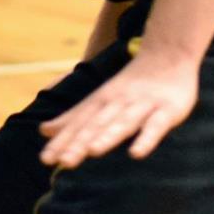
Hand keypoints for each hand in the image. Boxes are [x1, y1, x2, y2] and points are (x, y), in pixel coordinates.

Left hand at [39, 47, 197, 167]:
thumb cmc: (133, 83)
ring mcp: (144, 105)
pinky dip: (147, 139)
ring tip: (93, 151)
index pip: (80, 123)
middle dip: (80, 142)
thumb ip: (74, 116)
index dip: (63, 140)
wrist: (170, 51)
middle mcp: (120, 102)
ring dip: (108, 136)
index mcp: (103, 100)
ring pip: (124, 122)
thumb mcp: (101, 96)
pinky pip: (156, 126)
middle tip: (64, 162)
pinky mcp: (168, 109)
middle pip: (98, 124)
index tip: (46, 159)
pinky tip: (137, 154)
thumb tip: (43, 131)